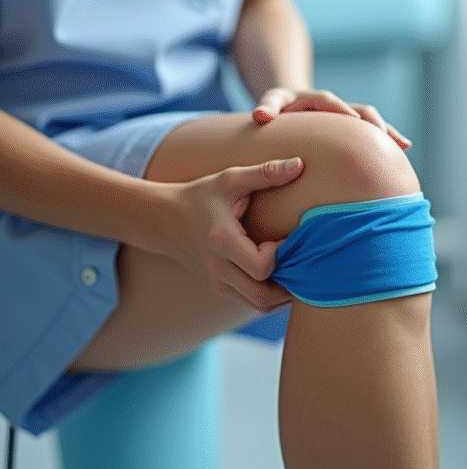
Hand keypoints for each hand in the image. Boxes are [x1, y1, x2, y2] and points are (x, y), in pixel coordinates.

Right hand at [157, 157, 303, 313]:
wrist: (163, 218)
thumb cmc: (199, 196)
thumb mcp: (230, 179)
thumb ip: (265, 173)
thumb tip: (300, 164)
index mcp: (221, 241)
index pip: (261, 267)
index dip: (280, 255)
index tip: (285, 237)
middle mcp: (218, 268)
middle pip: (263, 297)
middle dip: (288, 284)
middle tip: (301, 261)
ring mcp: (217, 282)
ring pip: (258, 305)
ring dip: (281, 293)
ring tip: (294, 269)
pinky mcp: (218, 288)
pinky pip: (250, 301)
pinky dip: (269, 294)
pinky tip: (279, 273)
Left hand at [252, 87, 411, 150]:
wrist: (291, 106)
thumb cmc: (278, 107)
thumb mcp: (270, 102)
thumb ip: (266, 106)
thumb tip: (259, 116)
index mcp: (317, 98)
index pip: (330, 102)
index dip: (341, 110)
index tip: (353, 121)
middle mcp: (338, 106)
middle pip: (360, 109)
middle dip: (372, 122)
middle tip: (383, 136)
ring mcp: (348, 116)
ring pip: (372, 121)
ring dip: (387, 132)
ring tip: (403, 146)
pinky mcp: (353, 127)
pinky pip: (373, 133)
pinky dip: (388, 139)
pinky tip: (404, 151)